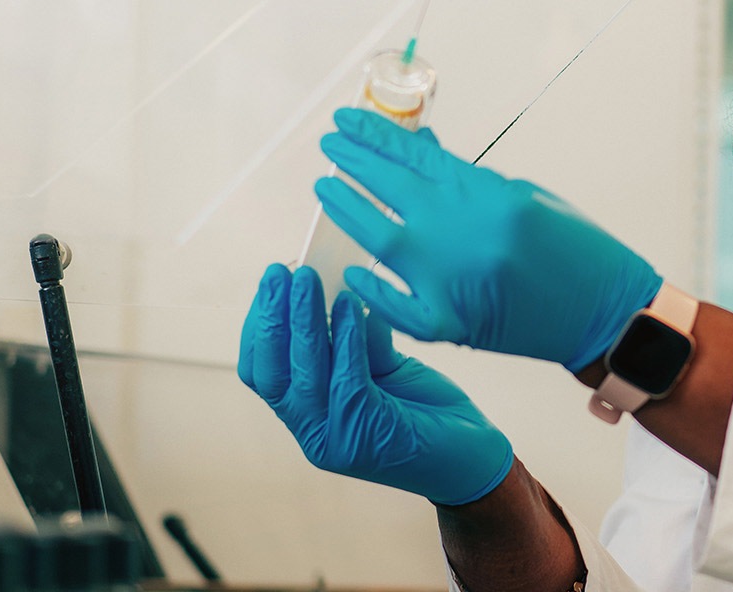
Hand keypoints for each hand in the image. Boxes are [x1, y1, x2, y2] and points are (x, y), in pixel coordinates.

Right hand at [238, 264, 512, 505]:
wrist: (474, 460)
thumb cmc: (428, 412)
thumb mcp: (385, 369)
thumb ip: (358, 342)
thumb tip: (341, 290)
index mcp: (308, 417)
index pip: (260, 373)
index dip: (258, 327)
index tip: (271, 284)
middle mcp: (313, 434)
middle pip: (270, 374)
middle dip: (270, 318)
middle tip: (279, 271)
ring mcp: (336, 441)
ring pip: (305, 375)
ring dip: (304, 321)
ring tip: (309, 278)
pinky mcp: (368, 440)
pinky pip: (347, 380)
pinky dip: (347, 339)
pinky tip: (353, 306)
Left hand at [315, 108, 662, 371]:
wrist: (610, 314)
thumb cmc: (577, 251)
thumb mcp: (527, 197)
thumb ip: (468, 180)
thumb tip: (419, 150)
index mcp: (487, 194)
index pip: (414, 154)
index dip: (374, 134)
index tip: (346, 121)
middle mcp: (462, 232)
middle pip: (389, 186)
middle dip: (353, 162)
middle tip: (330, 147)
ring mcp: (451, 279)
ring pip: (379, 237)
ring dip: (347, 209)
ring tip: (327, 190)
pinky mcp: (450, 323)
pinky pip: (394, 305)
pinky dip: (370, 289)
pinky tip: (352, 272)